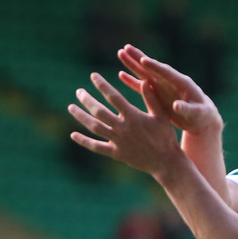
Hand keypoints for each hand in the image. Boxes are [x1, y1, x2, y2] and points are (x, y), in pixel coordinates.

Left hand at [68, 71, 184, 178]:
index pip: (114, 97)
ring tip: (71, 107)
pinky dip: (84, 141)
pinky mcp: (116, 154)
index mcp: (133, 117)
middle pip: (99, 111)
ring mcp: (118, 141)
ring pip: (94, 127)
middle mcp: (123, 128)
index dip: (102, 85)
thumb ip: (151, 98)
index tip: (93, 76)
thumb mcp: (161, 116)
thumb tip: (143, 80)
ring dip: (81, 117)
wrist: (166, 163)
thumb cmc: (166, 137)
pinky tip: (73, 134)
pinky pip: (97, 147)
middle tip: (79, 91)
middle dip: (87, 100)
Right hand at [117, 44, 222, 132]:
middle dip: (139, 58)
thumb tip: (176, 106)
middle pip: (153, 68)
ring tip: (120, 53)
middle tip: (126, 48)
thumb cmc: (202, 115)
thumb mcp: (197, 113)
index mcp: (182, 83)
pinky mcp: (158, 94)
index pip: (167, 72)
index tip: (144, 60)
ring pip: (145, 73)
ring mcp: (163, 86)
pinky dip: (133, 81)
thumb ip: (187, 109)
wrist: (201, 118)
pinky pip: (143, 86)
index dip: (155, 67)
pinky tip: (121, 74)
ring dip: (133, 65)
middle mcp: (170, 81)